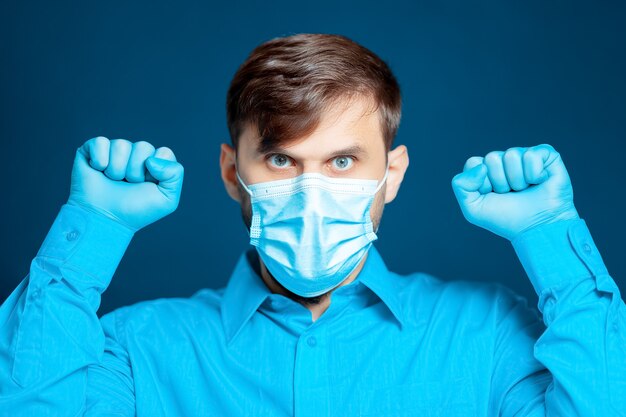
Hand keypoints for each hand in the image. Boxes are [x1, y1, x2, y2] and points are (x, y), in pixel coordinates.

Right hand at [67, 136, 183, 231]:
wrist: (105, 220)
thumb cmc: (136, 210)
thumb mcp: (167, 199)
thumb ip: (175, 174)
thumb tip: (151, 159)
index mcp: (156, 163)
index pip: (164, 153)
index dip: (157, 172)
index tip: (147, 185)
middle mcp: (136, 154)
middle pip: (143, 146)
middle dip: (135, 171)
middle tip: (128, 185)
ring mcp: (115, 151)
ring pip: (121, 145)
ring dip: (117, 169)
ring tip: (114, 181)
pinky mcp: (93, 149)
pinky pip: (100, 142)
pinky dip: (99, 161)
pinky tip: (98, 172)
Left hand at [451, 144, 578, 240]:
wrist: (537, 229)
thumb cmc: (506, 219)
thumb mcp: (473, 208)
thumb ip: (461, 185)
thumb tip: (481, 166)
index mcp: (487, 170)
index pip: (474, 162)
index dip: (481, 183)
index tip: (491, 196)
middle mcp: (504, 161)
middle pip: (492, 158)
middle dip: (500, 182)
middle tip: (511, 194)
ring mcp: (524, 156)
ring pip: (511, 155)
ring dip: (517, 180)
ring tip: (524, 190)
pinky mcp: (546, 155)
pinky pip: (532, 155)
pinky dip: (534, 174)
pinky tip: (539, 182)